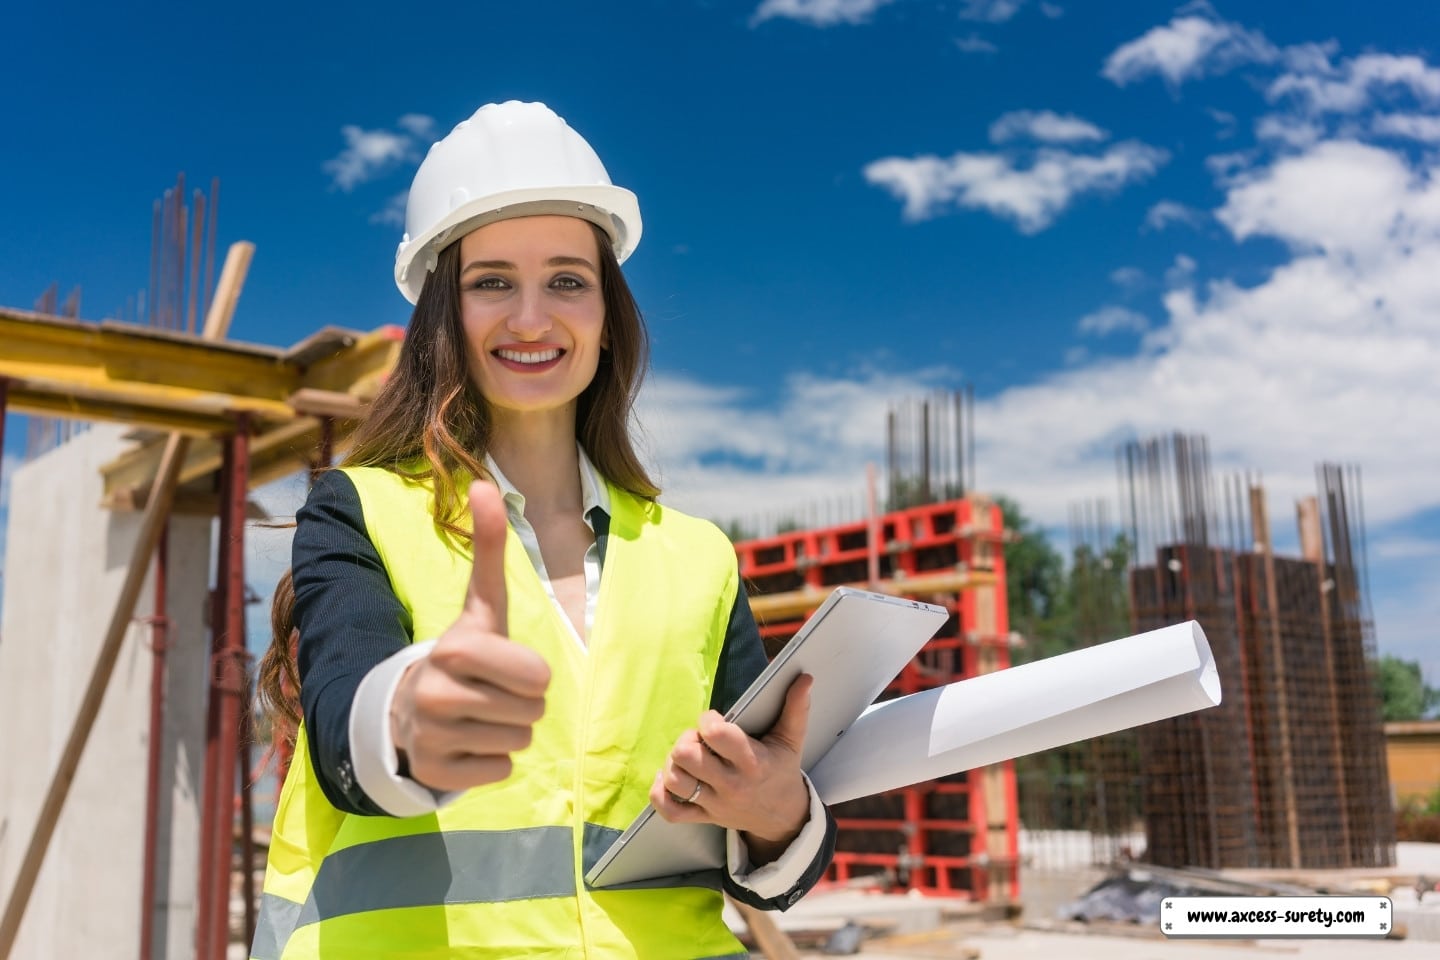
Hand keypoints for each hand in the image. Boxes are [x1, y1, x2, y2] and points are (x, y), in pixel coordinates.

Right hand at [390, 481, 550, 791]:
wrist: (409, 708)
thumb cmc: (464, 653)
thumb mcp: (482, 604)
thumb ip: (489, 547)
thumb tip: (484, 483)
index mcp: (453, 649)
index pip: (538, 677)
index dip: (533, 674)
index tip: (507, 667)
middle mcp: (435, 694)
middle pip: (533, 713)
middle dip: (524, 704)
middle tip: (494, 693)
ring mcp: (430, 737)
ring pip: (518, 742)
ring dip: (510, 731)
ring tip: (481, 715)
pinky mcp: (434, 773)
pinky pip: (500, 772)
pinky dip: (493, 761)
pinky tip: (468, 742)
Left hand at [649, 673, 812, 864]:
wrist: (783, 818)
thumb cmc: (782, 771)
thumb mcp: (792, 740)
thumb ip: (796, 708)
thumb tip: (804, 678)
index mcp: (752, 761)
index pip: (717, 735)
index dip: (707, 720)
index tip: (714, 720)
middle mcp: (731, 784)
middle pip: (686, 756)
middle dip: (687, 739)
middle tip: (699, 740)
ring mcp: (715, 803)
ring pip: (675, 780)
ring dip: (673, 763)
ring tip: (688, 757)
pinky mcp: (703, 817)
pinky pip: (670, 810)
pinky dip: (660, 793)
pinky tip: (669, 777)